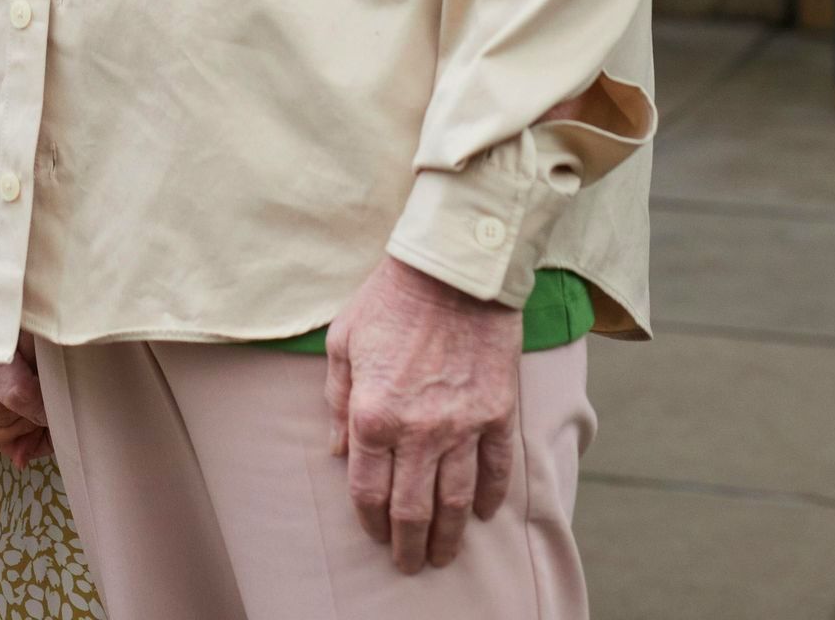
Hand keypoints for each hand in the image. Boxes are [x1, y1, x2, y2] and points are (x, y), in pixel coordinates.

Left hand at [325, 255, 520, 573]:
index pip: (368, 492)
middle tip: (409, 564)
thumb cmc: (389, 299)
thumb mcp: (342, 342)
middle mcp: (418, 430)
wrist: (452, 269)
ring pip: (455, 501)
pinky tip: (482, 515)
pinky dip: (489, 498)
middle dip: (408, 546)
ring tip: (443, 556)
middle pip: (412, 510)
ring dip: (448, 537)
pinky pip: (496, 470)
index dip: (369, 522)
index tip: (373, 535)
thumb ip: (337, 401)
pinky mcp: (497, 413)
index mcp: (373, 415)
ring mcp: (462, 426)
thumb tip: (338, 451)